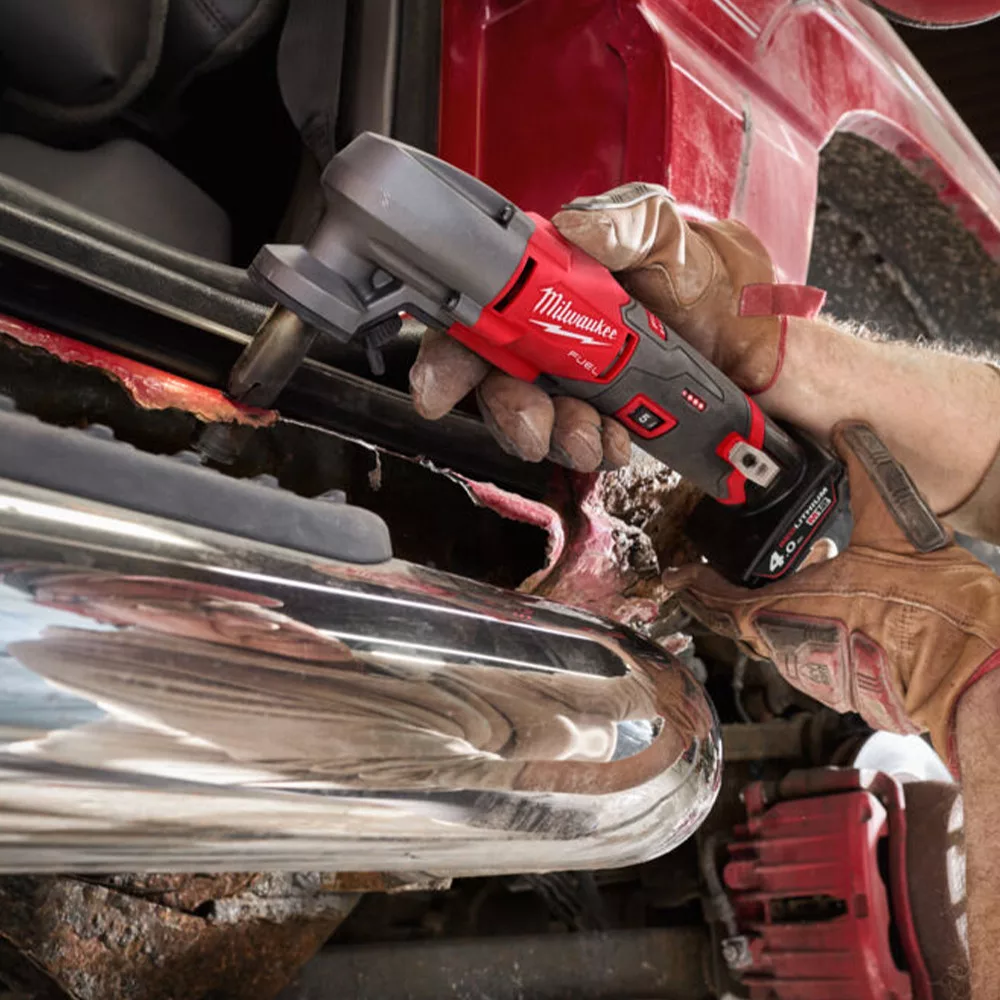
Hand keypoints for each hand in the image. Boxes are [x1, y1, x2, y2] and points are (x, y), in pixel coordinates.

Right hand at [409, 183, 794, 469]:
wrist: (761, 351)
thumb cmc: (715, 284)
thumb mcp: (679, 240)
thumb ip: (632, 226)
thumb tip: (577, 228)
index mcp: (555, 279)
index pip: (480, 312)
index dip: (450, 352)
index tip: (439, 389)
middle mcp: (552, 329)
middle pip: (494, 378)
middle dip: (508, 411)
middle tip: (535, 428)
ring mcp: (573, 375)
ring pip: (531, 418)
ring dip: (555, 435)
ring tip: (596, 436)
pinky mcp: (597, 412)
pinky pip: (573, 441)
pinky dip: (591, 448)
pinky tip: (618, 440)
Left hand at [670, 421, 999, 763]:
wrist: (971, 666)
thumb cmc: (931, 611)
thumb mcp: (892, 526)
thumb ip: (867, 472)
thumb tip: (850, 431)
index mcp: (789, 609)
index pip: (718, 601)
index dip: (693, 586)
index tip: (675, 575)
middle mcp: (792, 648)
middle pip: (740, 624)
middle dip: (725, 598)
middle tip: (715, 574)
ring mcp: (816, 674)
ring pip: (775, 640)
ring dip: (772, 612)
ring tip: (784, 580)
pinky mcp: (842, 689)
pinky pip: (807, 655)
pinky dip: (805, 628)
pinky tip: (829, 605)